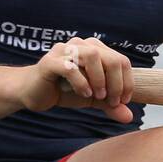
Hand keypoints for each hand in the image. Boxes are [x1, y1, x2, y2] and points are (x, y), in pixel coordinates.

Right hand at [19, 38, 134, 123]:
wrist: (33, 92)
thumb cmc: (64, 90)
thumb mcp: (92, 99)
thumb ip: (110, 105)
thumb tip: (129, 117)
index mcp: (94, 49)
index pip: (121, 60)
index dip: (127, 82)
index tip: (123, 101)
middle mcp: (81, 45)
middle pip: (110, 57)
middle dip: (116, 82)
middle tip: (111, 101)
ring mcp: (64, 50)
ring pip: (92, 55)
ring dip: (100, 79)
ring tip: (98, 96)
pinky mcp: (49, 61)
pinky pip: (70, 67)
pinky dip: (81, 82)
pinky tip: (84, 94)